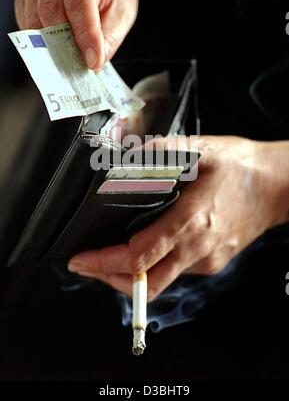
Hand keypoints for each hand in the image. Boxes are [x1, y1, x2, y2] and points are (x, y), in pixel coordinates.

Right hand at [14, 0, 137, 69]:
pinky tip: (56, 45)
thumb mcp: (122, 13)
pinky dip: (40, 41)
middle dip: (64, 44)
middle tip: (79, 66)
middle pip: (50, 10)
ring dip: (50, 46)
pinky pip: (27, 24)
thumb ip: (108, 38)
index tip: (93, 61)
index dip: (85, 35)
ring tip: (69, 60)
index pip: (79, 1)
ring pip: (34, 20)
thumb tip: (92, 64)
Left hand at [68, 136, 288, 299]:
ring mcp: (207, 261)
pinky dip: (154, 265)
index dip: (103, 263)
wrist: (278, 186)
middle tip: (88, 264)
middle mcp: (198, 250)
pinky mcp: (212, 263)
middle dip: (109, 279)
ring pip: (160, 281)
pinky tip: (147, 245)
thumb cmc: (242, 168)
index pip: (138, 258)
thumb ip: (162, 150)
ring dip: (131, 273)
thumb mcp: (202, 149)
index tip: (80, 261)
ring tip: (111, 254)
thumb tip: (128, 153)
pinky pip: (176, 271)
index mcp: (191, 223)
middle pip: (145, 284)